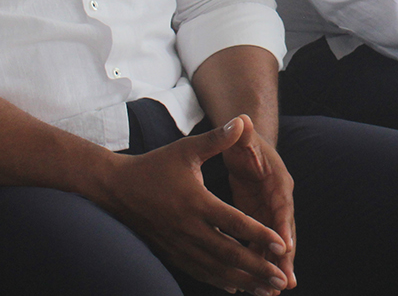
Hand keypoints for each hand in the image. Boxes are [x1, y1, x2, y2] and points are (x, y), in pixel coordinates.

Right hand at [99, 116, 292, 293]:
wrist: (116, 189)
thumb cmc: (155, 165)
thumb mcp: (187, 148)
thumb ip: (217, 138)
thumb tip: (243, 119)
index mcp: (196, 203)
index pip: (234, 223)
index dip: (259, 235)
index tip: (281, 245)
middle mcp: (188, 228)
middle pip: (229, 254)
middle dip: (257, 268)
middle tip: (281, 279)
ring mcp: (179, 245)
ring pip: (215, 269)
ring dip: (243, 281)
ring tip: (267, 290)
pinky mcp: (171, 253)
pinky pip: (199, 272)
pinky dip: (220, 281)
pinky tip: (237, 288)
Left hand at [222, 115, 295, 289]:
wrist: (247, 147)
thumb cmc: (245, 143)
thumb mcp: (243, 139)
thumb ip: (242, 133)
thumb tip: (242, 119)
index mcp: (278, 182)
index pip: (283, 206)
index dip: (285, 226)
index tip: (286, 246)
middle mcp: (279, 200)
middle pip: (285, 231)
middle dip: (286, 258)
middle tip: (287, 282)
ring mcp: (270, 212)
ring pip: (275, 244)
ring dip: (274, 267)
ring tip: (273, 293)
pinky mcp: (258, 219)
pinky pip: (261, 244)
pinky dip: (260, 262)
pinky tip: (255, 284)